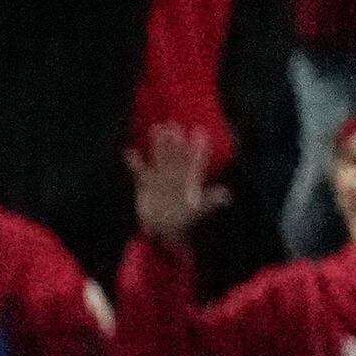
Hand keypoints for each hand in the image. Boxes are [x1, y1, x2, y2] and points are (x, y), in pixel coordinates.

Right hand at [132, 121, 225, 245]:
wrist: (163, 231)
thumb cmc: (183, 221)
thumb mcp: (199, 212)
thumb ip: (210, 201)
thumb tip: (226, 194)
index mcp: (191, 180)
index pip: (196, 160)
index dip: (198, 147)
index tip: (199, 132)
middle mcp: (176, 175)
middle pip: (176, 154)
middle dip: (175, 140)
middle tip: (172, 125)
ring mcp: (161, 178)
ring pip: (160, 157)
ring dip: (157, 144)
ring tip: (155, 129)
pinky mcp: (146, 184)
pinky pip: (139, 171)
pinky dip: (134, 163)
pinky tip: (129, 152)